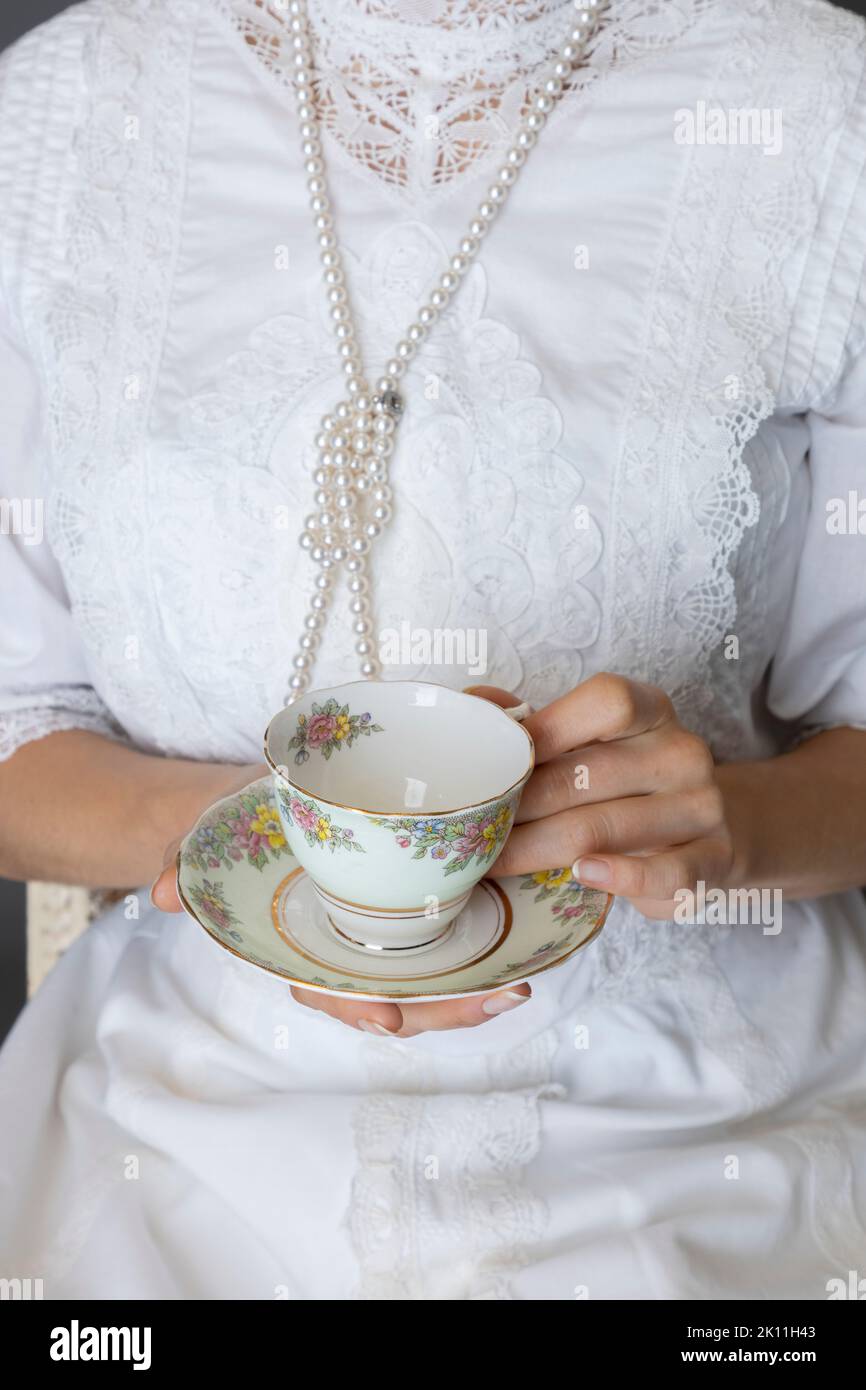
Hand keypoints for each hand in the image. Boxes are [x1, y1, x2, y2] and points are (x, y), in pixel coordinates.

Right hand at [150, 760, 531, 1037]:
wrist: (257, 802)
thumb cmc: (233, 832)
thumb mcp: (205, 845)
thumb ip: (183, 866)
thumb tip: (159, 891)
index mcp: (304, 947)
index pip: (330, 991)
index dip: (360, 1007)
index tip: (392, 1015)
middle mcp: (350, 950)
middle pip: (403, 997)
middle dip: (449, 1009)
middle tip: (499, 1000)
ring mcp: (387, 932)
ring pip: (436, 977)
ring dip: (478, 987)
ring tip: (521, 986)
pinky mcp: (417, 900)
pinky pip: (453, 930)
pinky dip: (485, 937)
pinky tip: (525, 934)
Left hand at [472, 673, 734, 919]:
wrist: (721, 829)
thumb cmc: (633, 785)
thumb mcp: (597, 745)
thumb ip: (539, 724)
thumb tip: (475, 705)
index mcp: (652, 711)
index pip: (606, 702)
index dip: (546, 729)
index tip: (498, 761)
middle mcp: (682, 753)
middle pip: (588, 773)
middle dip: (519, 804)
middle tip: (471, 828)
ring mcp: (701, 807)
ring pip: (606, 827)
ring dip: (538, 848)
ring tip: (493, 862)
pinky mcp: (713, 860)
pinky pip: (667, 873)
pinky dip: (620, 876)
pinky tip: (582, 873)